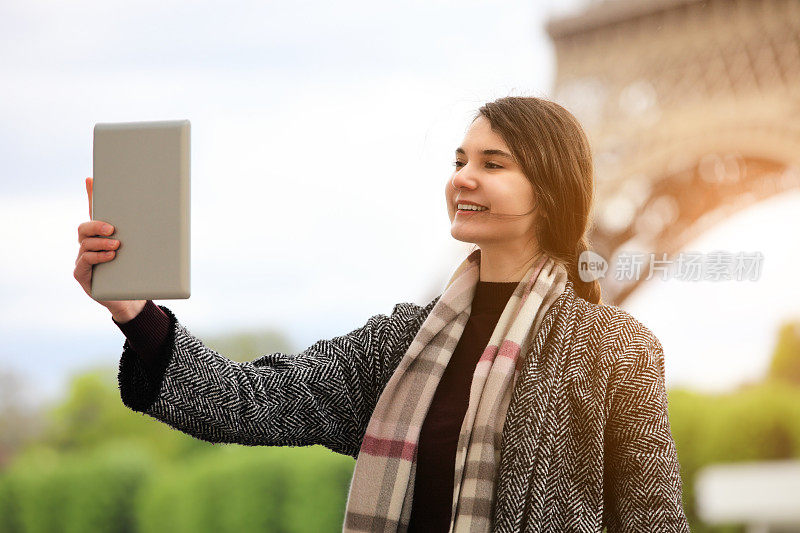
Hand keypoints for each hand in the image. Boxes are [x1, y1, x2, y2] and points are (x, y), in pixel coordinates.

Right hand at [74, 177, 145, 322]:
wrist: (132, 299)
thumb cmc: (139, 273)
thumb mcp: (147, 251)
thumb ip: (152, 234)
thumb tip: (176, 214)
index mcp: (104, 236)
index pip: (95, 212)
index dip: (92, 195)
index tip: (92, 179)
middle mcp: (89, 245)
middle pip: (85, 227)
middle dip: (97, 224)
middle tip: (113, 228)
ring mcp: (83, 259)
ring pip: (85, 243)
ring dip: (101, 243)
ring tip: (117, 246)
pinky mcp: (82, 274)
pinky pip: (84, 261)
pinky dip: (97, 257)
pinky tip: (110, 257)